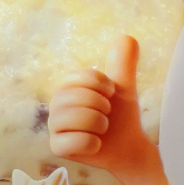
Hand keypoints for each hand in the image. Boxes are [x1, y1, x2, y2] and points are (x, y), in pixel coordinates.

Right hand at [49, 35, 157, 184]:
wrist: (129, 146)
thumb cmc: (121, 116)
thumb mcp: (124, 86)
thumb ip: (124, 61)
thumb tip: (127, 36)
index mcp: (68, 86)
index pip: (82, 77)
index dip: (103, 86)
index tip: (110, 94)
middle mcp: (56, 104)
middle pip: (77, 97)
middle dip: (101, 106)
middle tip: (107, 115)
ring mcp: (54, 126)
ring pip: (75, 118)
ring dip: (99, 124)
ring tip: (102, 129)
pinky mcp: (57, 148)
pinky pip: (73, 142)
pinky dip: (92, 143)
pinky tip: (96, 145)